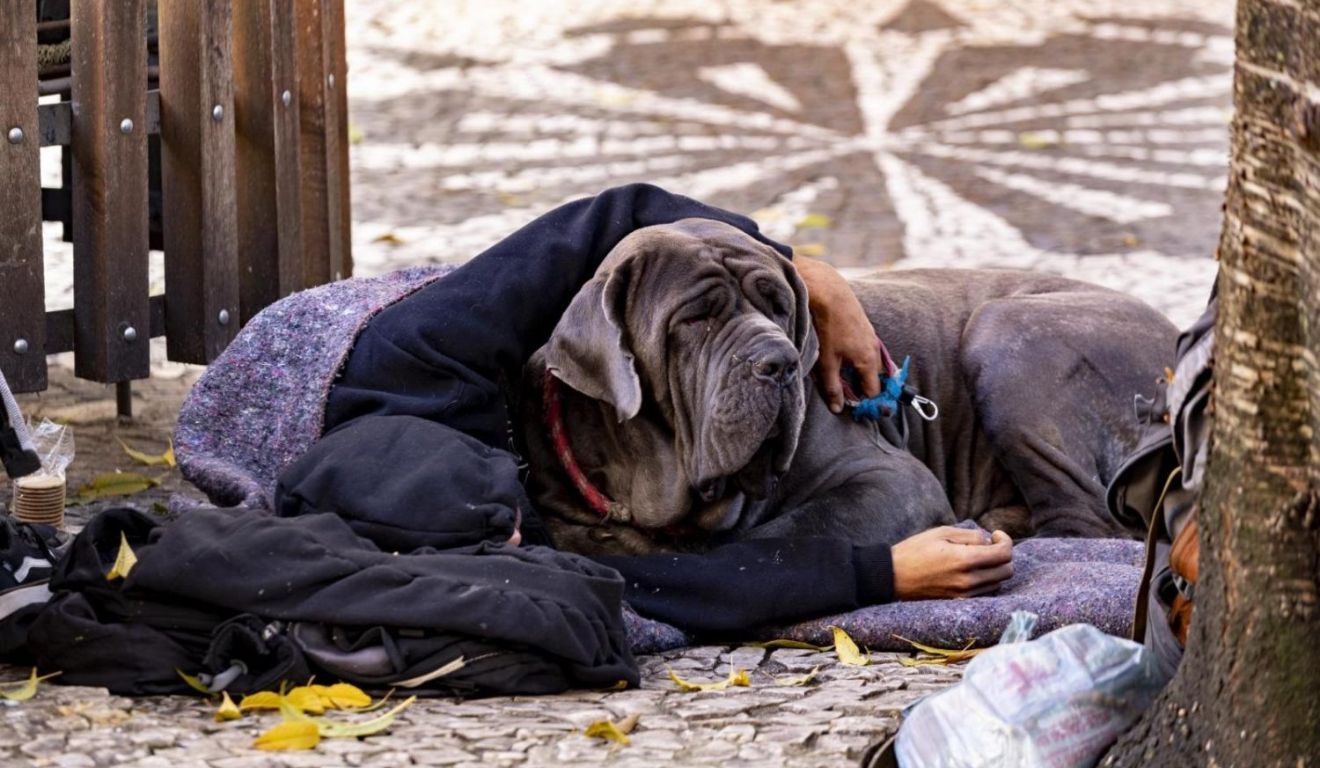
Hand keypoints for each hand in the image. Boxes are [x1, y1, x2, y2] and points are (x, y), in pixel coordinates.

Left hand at [793, 255, 881, 412]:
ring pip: (869, 362)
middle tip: (846, 392)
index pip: (874, 391)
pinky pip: (865, 349)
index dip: (863, 401)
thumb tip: (838, 408)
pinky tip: (842, 355)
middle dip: (862, 387)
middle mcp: (874, 349)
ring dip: (859, 371)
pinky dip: (856, 357)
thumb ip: (833, 387)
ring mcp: (871, 336)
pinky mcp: (864, 326)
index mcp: (869, 361)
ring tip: (842, 375)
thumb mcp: (827, 362)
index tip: (851, 406)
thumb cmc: (828, 327)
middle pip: (874, 377)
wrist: (829, 292)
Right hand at [891, 527, 1013, 599]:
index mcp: (965, 560)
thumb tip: (987, 540)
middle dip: (1003, 555)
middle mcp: (969, 580)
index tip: (995, 535)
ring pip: (998, 583)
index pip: (1004, 554)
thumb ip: (970, 535)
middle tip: (990, 545)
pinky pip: (985, 592)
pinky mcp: (959, 601)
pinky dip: (986, 580)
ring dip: (995, 568)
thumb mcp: (941, 532)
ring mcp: (965, 594)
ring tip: (978, 557)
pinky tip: (972, 570)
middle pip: (1006, 571)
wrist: (893, 576)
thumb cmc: (915, 550)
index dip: (1005, 541)